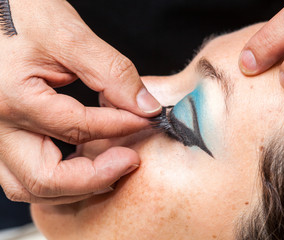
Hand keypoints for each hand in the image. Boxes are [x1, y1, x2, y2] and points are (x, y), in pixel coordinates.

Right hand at [0, 0, 160, 203]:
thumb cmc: (18, 11)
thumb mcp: (68, 34)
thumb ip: (111, 72)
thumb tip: (145, 105)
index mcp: (13, 98)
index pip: (78, 128)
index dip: (120, 125)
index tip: (146, 119)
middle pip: (45, 179)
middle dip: (96, 177)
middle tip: (129, 160)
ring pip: (28, 185)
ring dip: (73, 187)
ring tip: (108, 167)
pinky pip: (20, 175)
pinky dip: (54, 179)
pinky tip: (80, 163)